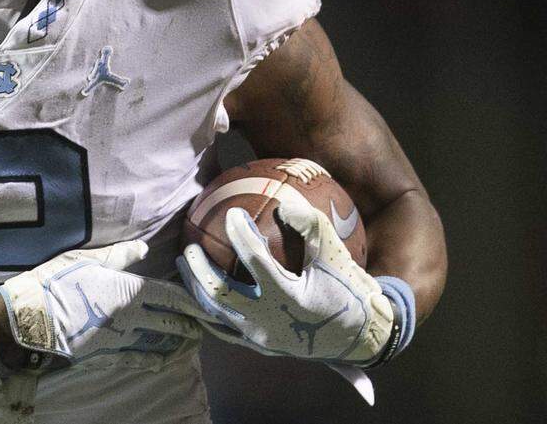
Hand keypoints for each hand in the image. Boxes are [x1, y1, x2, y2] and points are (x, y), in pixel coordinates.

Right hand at [0, 240, 207, 370]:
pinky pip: (135, 359)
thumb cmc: (57, 282)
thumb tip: (145, 249)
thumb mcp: (88, 260)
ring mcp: (119, 339)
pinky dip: (152, 360)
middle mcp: (130, 317)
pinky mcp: (106, 355)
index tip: (208, 302)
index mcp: (128, 290)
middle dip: (189, 322)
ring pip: (156, 340)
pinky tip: (163, 361)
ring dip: (176, 340)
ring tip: (192, 340)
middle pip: (169, 321)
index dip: (190, 300)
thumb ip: (120, 257)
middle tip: (207, 324)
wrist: (31, 318)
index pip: (169, 296)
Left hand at [177, 203, 393, 364]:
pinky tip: (199, 291)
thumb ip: (312, 225)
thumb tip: (284, 202)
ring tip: (184, 264)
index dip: (241, 235)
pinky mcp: (260, 345)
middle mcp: (270, 322)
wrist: (362, 337)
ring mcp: (262, 337)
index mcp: (290, 299)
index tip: (232, 213)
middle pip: (221, 293)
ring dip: (196, 288)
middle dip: (200, 269)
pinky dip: (210, 308)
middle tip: (190, 246)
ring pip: (217, 313)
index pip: (256, 262)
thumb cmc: (349, 290)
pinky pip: (225, 327)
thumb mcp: (335, 255)